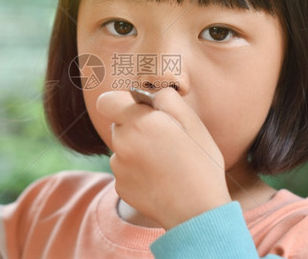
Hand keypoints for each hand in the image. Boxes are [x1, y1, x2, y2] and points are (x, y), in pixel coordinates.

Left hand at [96, 88, 230, 229]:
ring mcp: (118, 168)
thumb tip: (150, 95)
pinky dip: (138, 171)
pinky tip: (159, 178)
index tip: (140, 110)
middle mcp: (122, 143)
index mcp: (138, 122)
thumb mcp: (193, 123)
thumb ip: (167, 99)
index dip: (122, 102)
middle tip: (163, 138)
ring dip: (137, 149)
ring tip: (165, 162)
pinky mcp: (120, 187)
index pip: (107, 101)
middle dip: (134, 126)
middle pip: (117, 124)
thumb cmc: (200, 163)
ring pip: (122, 148)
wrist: (198, 212)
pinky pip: (125, 170)